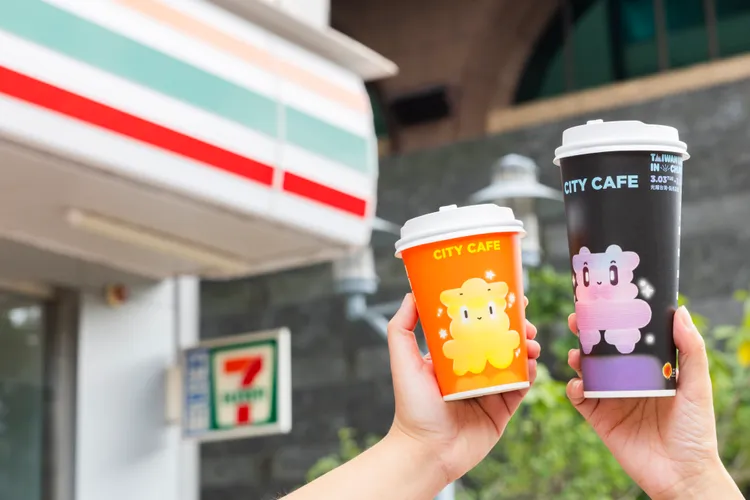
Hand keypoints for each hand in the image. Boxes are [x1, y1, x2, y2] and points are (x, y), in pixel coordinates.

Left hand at [386, 293, 539, 485]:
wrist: (427, 451)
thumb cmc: (412, 406)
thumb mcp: (403, 361)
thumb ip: (402, 327)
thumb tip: (412, 293)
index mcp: (452, 358)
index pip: (474, 327)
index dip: (490, 313)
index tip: (504, 298)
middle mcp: (471, 371)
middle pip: (499, 342)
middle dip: (515, 328)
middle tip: (524, 321)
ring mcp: (489, 390)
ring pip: (515, 362)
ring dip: (526, 348)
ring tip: (530, 340)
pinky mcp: (502, 409)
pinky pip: (521, 387)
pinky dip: (530, 373)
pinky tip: (531, 363)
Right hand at [567, 306, 742, 499]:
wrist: (682, 474)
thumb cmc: (696, 430)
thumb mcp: (697, 386)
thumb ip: (691, 350)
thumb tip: (681, 312)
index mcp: (647, 369)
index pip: (626, 339)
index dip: (612, 320)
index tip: (603, 302)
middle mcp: (626, 380)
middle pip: (600, 351)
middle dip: (585, 334)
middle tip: (576, 320)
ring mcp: (610, 398)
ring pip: (586, 370)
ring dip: (576, 358)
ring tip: (575, 354)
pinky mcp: (599, 418)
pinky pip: (579, 398)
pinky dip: (574, 388)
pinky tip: (580, 384)